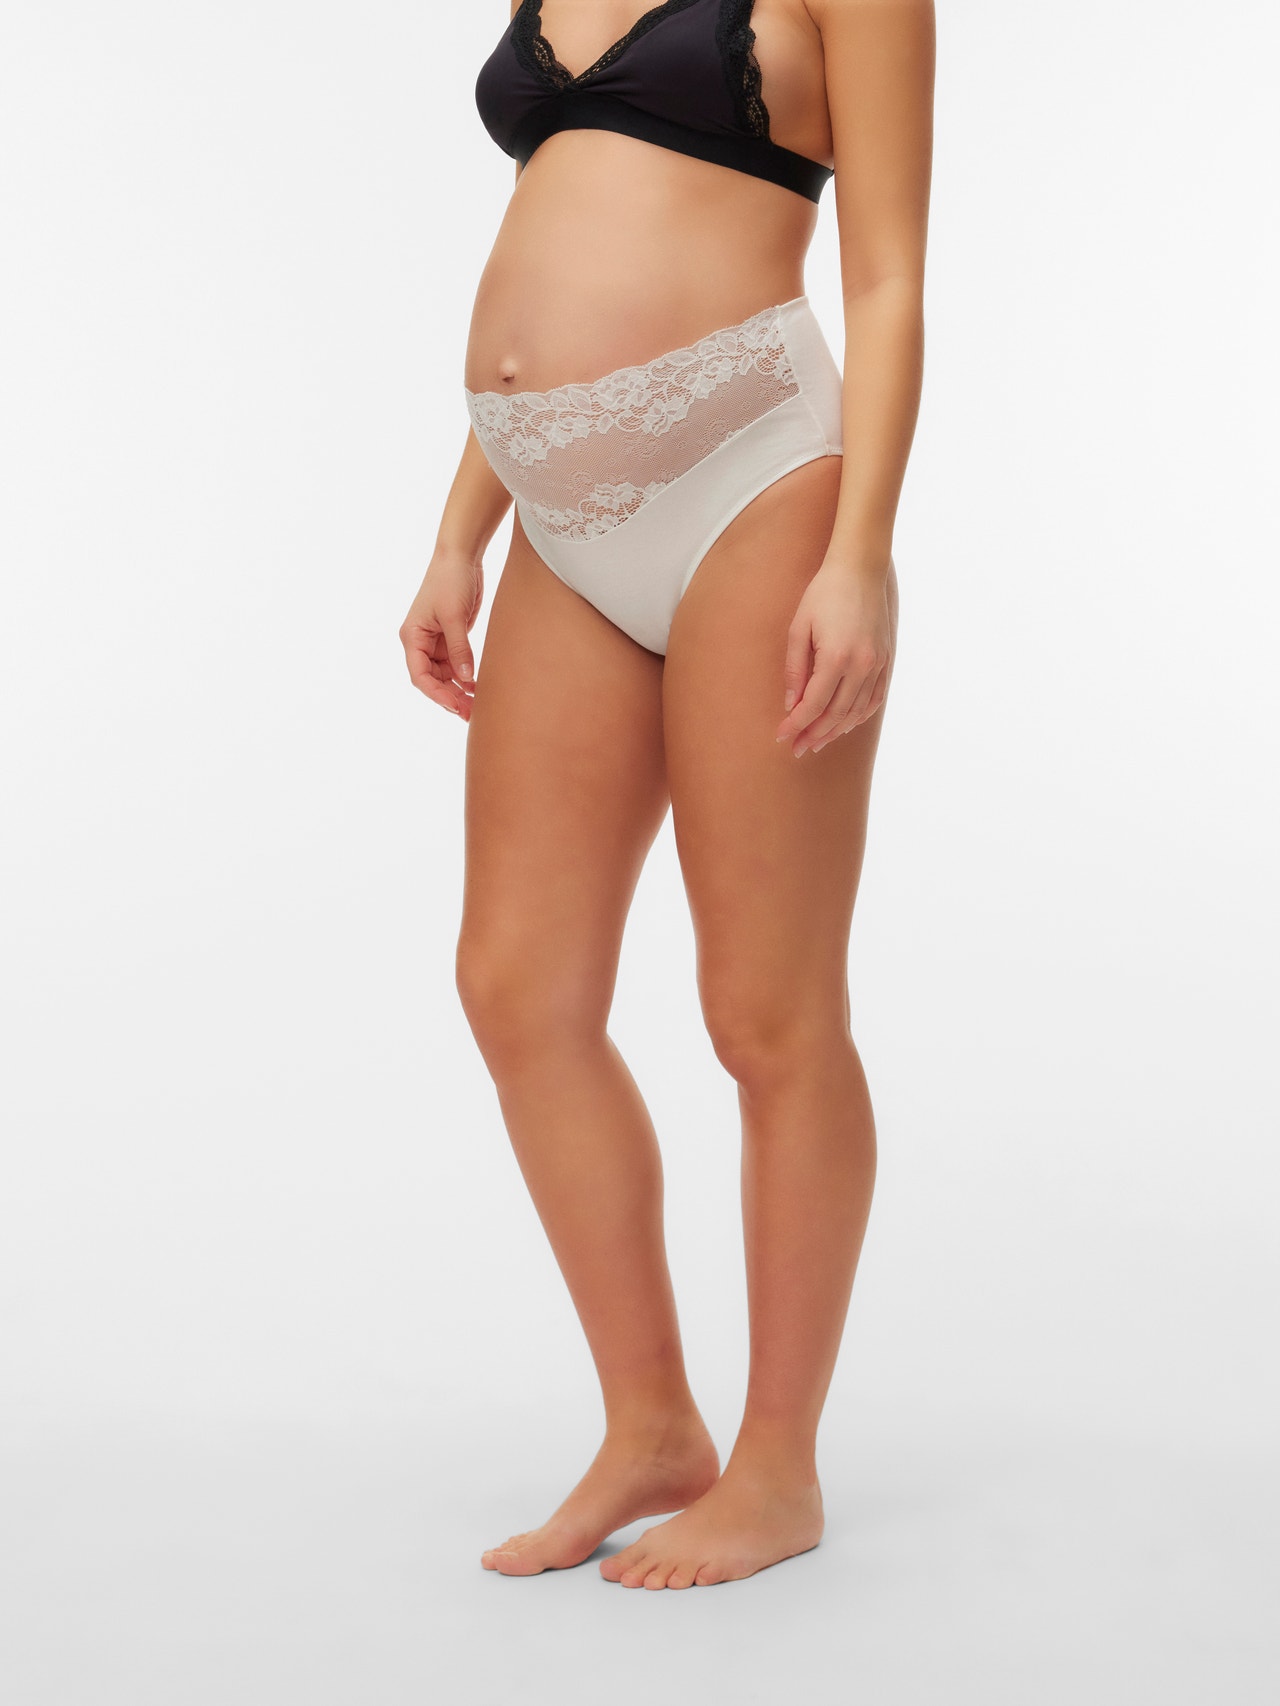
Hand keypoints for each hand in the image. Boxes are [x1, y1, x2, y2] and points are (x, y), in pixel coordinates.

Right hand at [399, 548, 483, 719]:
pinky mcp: (451, 638)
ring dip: (459, 690)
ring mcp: (436, 642)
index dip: (436, 694)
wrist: (461, 556)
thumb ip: (459, 649)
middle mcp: (421, 642)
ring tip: (478, 706)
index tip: (455, 706)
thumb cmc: (450, 580)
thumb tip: (466, 680)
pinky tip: (479, 688)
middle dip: (450, 697)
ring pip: (445, 676)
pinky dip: (466, 677)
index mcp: (413, 637)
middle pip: (432, 680)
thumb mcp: (454, 616)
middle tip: (471, 714)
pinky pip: (456, 665)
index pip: (420, 675)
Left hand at [775, 555, 894, 755]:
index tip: (781, 736)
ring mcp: (877, 664)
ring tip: (817, 742)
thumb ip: (795, 669)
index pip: (814, 705)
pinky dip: (859, 716)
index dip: (796, 724)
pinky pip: (874, 699)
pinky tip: (844, 725)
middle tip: (797, 749)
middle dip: (814, 735)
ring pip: (856, 712)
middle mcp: (861, 666)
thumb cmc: (823, 593)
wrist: (860, 568)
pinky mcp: (886, 660)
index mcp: (836, 658)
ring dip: (836, 731)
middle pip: (836, 715)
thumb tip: (792, 704)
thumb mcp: (799, 628)